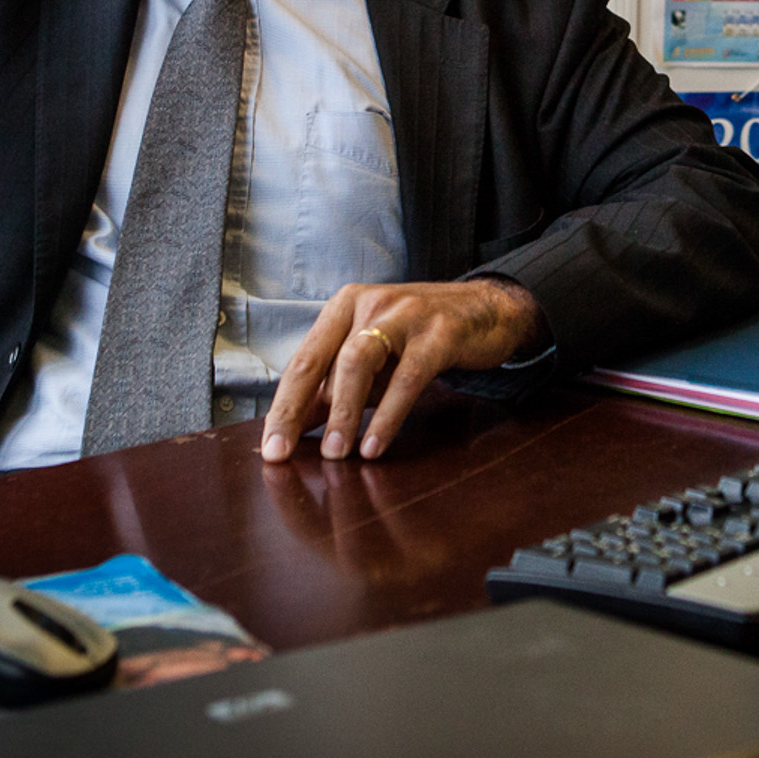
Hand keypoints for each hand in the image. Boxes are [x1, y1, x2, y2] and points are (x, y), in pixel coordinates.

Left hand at [261, 279, 543, 462]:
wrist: (488, 309)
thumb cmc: (421, 338)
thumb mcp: (374, 362)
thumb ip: (336, 390)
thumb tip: (295, 428)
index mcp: (343, 307)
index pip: (302, 360)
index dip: (282, 406)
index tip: (271, 449)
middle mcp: (367, 303)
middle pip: (319, 359)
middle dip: (295, 409)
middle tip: (283, 454)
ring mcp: (404, 314)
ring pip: (357, 362)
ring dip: (343, 412)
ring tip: (336, 453)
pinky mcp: (439, 332)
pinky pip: (406, 378)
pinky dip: (388, 414)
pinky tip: (376, 445)